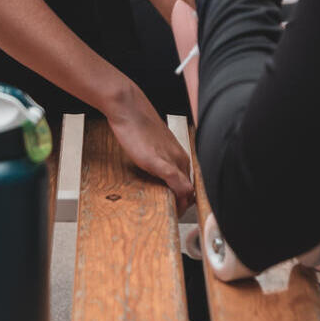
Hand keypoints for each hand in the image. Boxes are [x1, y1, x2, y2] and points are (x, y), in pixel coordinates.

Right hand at [103, 80, 194, 203]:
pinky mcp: (161, 162)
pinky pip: (178, 184)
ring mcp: (172, 160)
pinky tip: (172, 204)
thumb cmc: (138, 124)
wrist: (129, 107)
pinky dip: (178, 198)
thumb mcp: (152, 145)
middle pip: (191, 190)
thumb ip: (158, 159)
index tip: (177, 207)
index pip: (190, 183)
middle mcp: (180, 158)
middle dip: (185, 204)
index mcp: (180, 155)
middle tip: (174, 213)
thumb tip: (157, 174)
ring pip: (187, 190)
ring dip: (182, 204)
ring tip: (171, 212)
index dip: (186, 199)